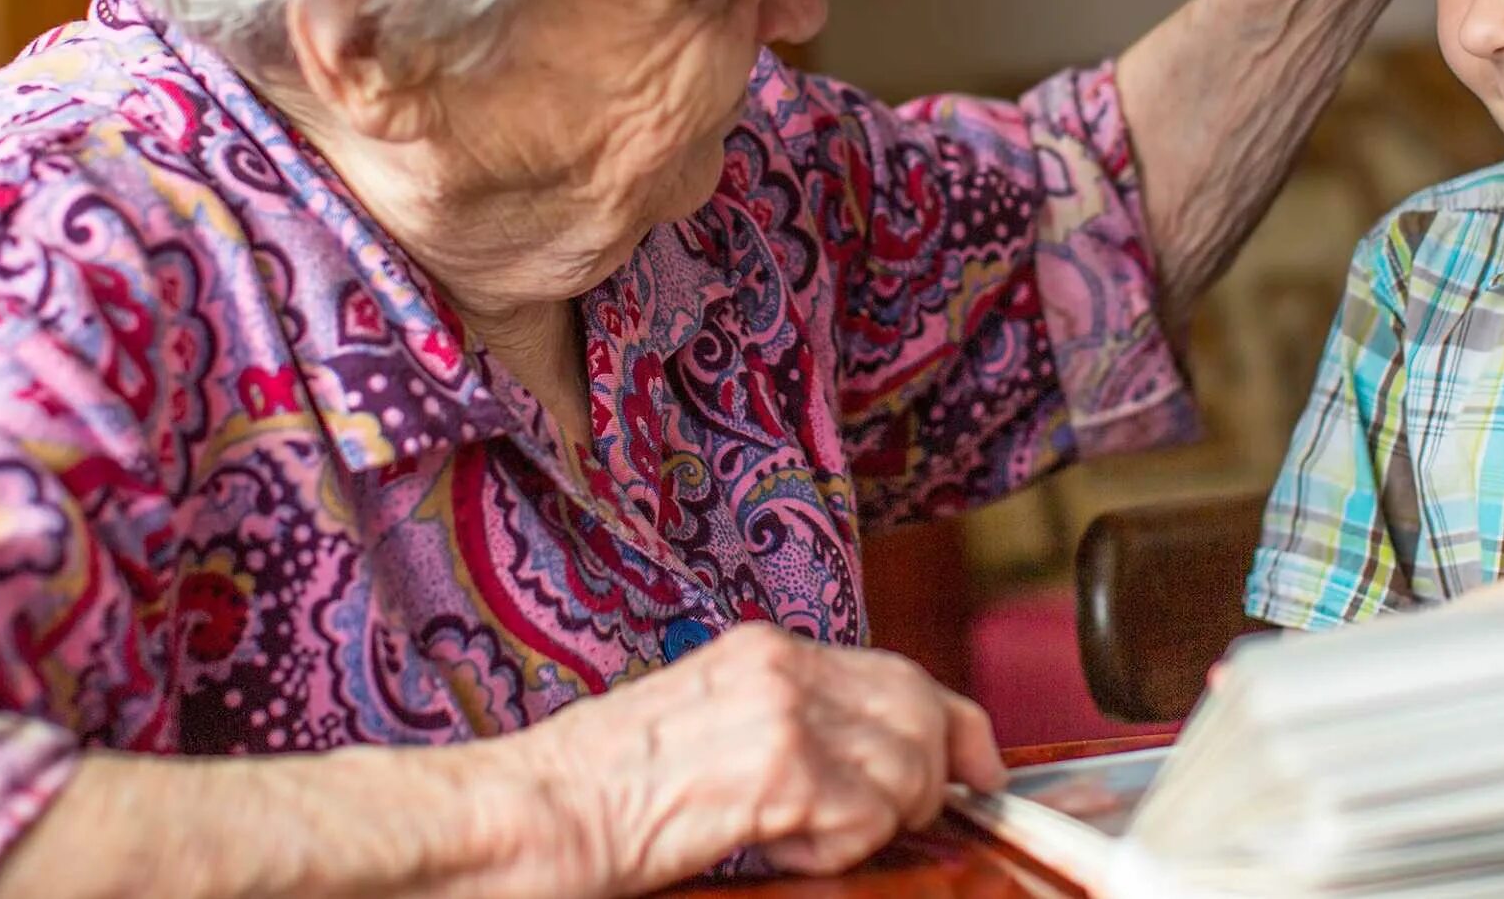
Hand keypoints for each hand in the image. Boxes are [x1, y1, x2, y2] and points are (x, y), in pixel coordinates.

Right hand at [526, 622, 1006, 893]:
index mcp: (762, 650)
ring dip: (872, 823)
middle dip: (928, 778)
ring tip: (795, 843)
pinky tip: (773, 854)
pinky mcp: (779, 770)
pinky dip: (834, 852)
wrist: (524, 814)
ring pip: (905, 767)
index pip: (898, 670)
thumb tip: (869, 764)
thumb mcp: (704, 730)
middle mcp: (780, 664)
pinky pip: (864, 818)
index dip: (953, 723)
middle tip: (887, 828)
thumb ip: (786, 727)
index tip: (978, 769)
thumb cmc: (594, 792)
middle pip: (920, 708)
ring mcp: (782, 712)